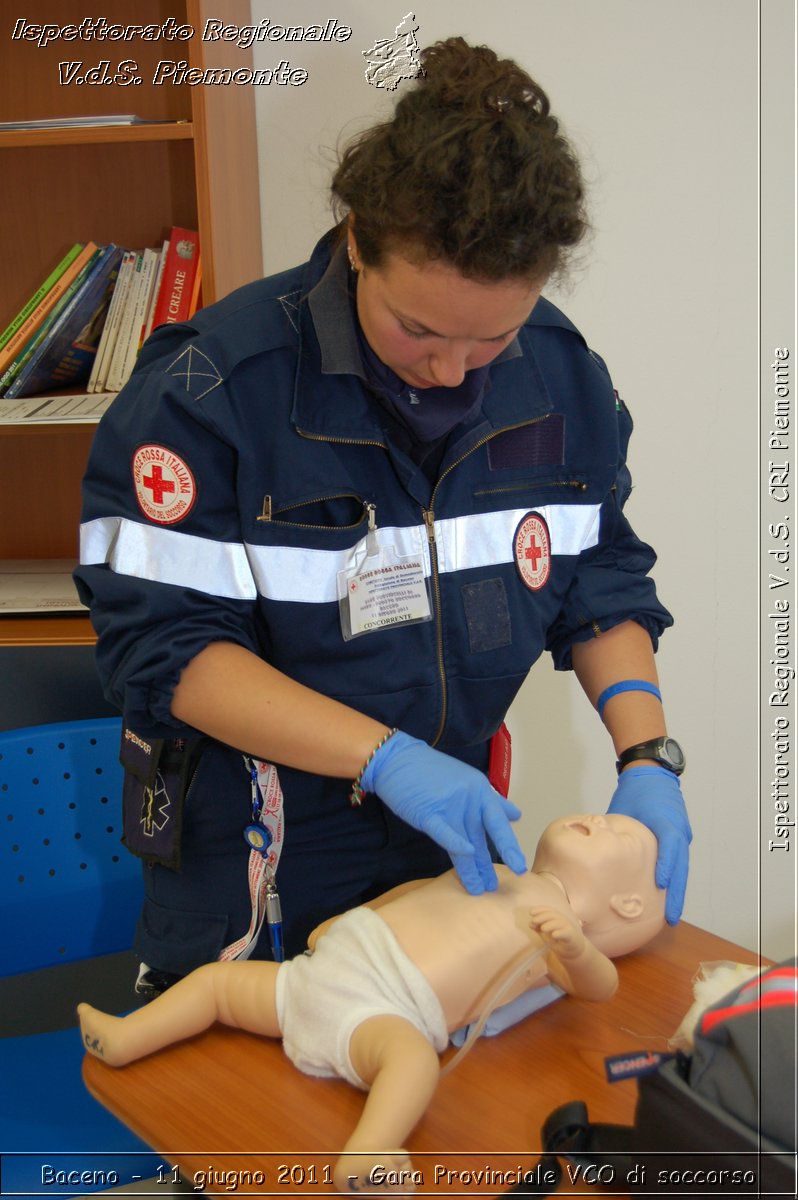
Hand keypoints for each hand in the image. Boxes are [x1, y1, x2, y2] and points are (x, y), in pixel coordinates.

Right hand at [361, 731, 526, 893]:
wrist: (398, 759)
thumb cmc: (431, 772)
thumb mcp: (468, 780)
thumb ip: (492, 800)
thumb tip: (515, 815)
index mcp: (481, 790)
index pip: (498, 822)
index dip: (509, 846)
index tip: (519, 867)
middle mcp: (470, 798)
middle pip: (486, 834)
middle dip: (496, 860)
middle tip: (504, 882)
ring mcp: (450, 804)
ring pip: (465, 841)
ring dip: (472, 868)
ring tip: (479, 888)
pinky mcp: (428, 812)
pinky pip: (444, 832)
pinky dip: (455, 843)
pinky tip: (465, 856)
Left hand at [529, 905, 585, 960]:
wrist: (572, 950)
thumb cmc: (558, 939)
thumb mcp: (546, 934)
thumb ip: (538, 928)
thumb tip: (530, 924)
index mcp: (555, 917)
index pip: (548, 910)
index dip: (540, 909)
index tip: (531, 912)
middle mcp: (561, 920)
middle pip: (552, 915)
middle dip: (542, 916)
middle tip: (534, 920)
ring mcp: (567, 927)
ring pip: (559, 923)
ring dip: (550, 924)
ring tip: (543, 928)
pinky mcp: (571, 936)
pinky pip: (566, 933)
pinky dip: (560, 933)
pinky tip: (553, 935)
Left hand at [607, 765, 690, 924]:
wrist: (651, 773)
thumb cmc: (635, 790)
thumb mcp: (624, 808)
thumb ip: (616, 832)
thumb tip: (595, 856)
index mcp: (666, 821)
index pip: (670, 846)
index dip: (666, 866)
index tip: (660, 885)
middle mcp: (678, 831)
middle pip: (681, 866)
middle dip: (676, 893)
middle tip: (670, 919)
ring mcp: (681, 835)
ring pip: (681, 867)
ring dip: (676, 890)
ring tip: (669, 916)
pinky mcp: (677, 838)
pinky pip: (677, 861)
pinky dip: (672, 879)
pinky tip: (663, 896)